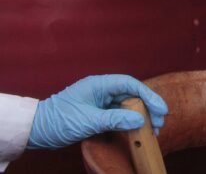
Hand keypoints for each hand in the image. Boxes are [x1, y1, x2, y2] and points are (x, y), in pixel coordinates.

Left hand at [27, 74, 167, 149]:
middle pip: (133, 95)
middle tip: (160, 123)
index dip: (149, 96)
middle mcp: (102, 90)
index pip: (131, 85)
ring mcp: (100, 101)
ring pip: (128, 105)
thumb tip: (140, 121)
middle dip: (148, 108)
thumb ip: (115, 119)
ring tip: (153, 130)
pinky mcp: (98, 112)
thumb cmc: (58, 121)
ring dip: (141, 117)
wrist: (36, 130)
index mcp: (99, 84)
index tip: (161, 109)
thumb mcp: (89, 121)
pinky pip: (120, 114)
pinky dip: (130, 122)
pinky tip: (138, 130)